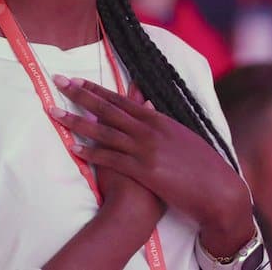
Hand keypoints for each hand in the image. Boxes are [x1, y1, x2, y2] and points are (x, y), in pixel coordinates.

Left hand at [51, 75, 254, 256]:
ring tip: (55, 112)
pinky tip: (74, 148)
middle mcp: (149, 130)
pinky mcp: (144, 170)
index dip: (97, 90)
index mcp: (158, 119)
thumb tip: (146, 106)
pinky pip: (111, 158)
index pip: (121, 100)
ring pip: (104, 131)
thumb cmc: (202, 166)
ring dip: (76, 121)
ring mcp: (145, 149)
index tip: (77, 81)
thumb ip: (160, 122)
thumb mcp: (181, 137)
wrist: (217, 190)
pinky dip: (91, 152)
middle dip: (80, 94)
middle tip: (58, 81)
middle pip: (107, 108)